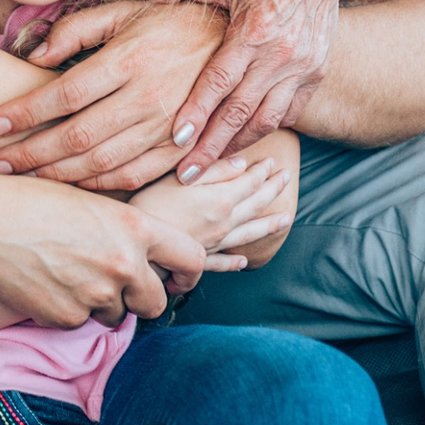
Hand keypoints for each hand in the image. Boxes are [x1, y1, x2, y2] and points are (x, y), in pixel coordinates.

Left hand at [0, 1, 226, 190]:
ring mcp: (167, 128)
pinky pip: (134, 176)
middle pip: (77, 136)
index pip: (64, 94)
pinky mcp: (182, 149)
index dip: (24, 114)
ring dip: (58, 176)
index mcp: (129, 59)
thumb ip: (76, 30)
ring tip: (24, 179)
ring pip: (102, 164)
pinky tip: (72, 186)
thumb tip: (34, 57)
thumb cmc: (168, 22)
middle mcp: (148, 96)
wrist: (233, 41)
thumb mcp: (122, 11)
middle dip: (30, 155)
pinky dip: (99, 187)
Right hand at [0, 171, 208, 327]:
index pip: (193, 258)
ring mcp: (96, 295)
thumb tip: (145, 255)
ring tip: (68, 270)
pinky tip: (46, 281)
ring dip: (101, 302)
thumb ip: (124, 231)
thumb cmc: (34, 199)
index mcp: (135, 228)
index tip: (176, 276)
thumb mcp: (92, 202)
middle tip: (117, 283)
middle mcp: (123, 264)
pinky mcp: (67, 318)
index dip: (188, 272)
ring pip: (116, 314)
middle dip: (141, 297)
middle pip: (156, 301)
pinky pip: (80, 321)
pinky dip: (69, 308)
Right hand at [129, 155, 291, 266]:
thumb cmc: (151, 206)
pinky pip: (224, 262)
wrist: (136, 247)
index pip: (249, 182)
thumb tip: (241, 164)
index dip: (262, 171)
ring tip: (286, 219)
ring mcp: (214, 244)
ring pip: (248, 234)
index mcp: (219, 200)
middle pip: (254, 205)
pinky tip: (244, 262)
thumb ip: (213, 172)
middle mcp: (223, 223)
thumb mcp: (180, 178)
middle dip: (272, 190)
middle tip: (287, 178)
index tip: (273, 162)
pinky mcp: (200, 260)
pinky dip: (235, 262)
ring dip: (268, 225)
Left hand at [172, 0, 348, 175]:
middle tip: (187, 175)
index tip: (177, 139)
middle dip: (212, 147)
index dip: (198, 112)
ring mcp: (302, 65)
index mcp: (253, 28)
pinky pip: (291, 111)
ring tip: (212, 168)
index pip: (218, 81)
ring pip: (267, 118)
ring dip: (238, 146)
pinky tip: (244, 143)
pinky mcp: (316, 70)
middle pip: (240, 111)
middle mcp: (280, 52)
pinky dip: (266, 129)